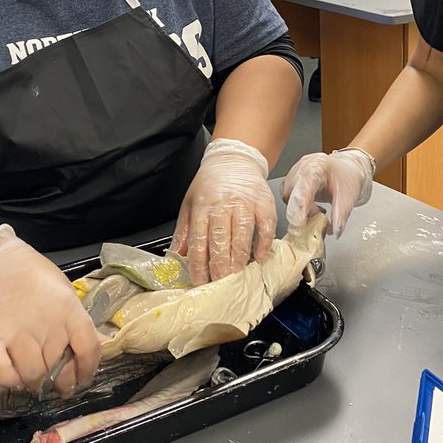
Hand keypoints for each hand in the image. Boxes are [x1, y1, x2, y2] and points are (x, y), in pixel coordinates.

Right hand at [0, 224, 100, 393]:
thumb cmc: (31, 276)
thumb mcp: (64, 292)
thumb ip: (81, 322)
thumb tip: (107, 343)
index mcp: (68, 310)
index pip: (88, 349)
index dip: (88, 370)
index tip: (82, 379)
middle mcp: (45, 323)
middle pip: (59, 367)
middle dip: (61, 383)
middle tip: (57, 386)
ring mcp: (15, 332)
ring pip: (32, 375)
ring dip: (36, 384)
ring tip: (35, 382)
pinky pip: (1, 373)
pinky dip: (9, 381)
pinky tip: (14, 377)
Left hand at [170, 138, 275, 284]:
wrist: (234, 159)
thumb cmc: (211, 183)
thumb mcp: (190, 202)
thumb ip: (184, 230)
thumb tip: (176, 255)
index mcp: (203, 206)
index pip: (199, 239)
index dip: (199, 263)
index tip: (200, 281)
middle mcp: (223, 204)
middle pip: (221, 239)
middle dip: (220, 265)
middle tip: (220, 283)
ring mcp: (245, 203)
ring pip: (243, 234)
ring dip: (240, 258)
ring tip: (236, 275)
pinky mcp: (264, 203)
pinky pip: (266, 226)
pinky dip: (264, 243)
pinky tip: (259, 256)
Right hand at [282, 149, 373, 236]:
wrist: (348, 169)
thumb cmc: (348, 177)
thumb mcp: (350, 196)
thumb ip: (341, 215)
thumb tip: (335, 232)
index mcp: (316, 167)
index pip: (302, 192)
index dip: (299, 211)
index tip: (301, 227)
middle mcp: (301, 169)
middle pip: (291, 197)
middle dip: (301, 215)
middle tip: (318, 223)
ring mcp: (294, 174)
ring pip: (288, 200)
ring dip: (301, 212)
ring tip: (320, 211)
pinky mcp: (291, 181)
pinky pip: (289, 199)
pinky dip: (299, 208)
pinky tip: (313, 208)